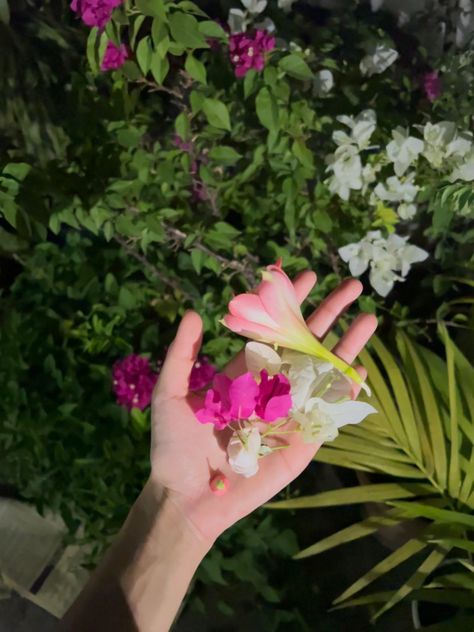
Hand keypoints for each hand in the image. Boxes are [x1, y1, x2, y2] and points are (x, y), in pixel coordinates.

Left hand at [149, 272, 376, 543]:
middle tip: (352, 286)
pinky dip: (344, 390)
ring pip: (322, 372)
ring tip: (368, 319)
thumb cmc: (174, 446)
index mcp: (243, 370)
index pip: (273, 328)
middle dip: (328, 314)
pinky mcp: (301, 440)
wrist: (187, 497)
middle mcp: (270, 385)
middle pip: (305, 343)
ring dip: (346, 345)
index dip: (289, 303)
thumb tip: (195, 312)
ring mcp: (289, 411)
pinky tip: (360, 369)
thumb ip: (182, 354)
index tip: (306, 276)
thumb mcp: (170, 393)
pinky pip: (326, 411)